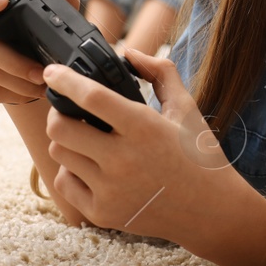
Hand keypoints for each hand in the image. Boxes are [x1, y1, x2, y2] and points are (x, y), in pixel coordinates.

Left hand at [41, 49, 241, 239]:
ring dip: (66, 142)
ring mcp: (110, 190)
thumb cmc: (199, 155)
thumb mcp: (186, 109)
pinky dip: (72, 171)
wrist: (212, 212)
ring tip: (85, 140)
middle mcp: (123, 160)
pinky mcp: (103, 213)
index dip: (64, 80)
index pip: (91, 97)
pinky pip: (64, 184)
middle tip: (68, 111)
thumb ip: (160, 73)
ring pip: (59, 154)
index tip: (52, 72)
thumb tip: (129, 52)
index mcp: (145, 128)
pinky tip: (91, 167)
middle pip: (60, 128)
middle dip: (58, 113)